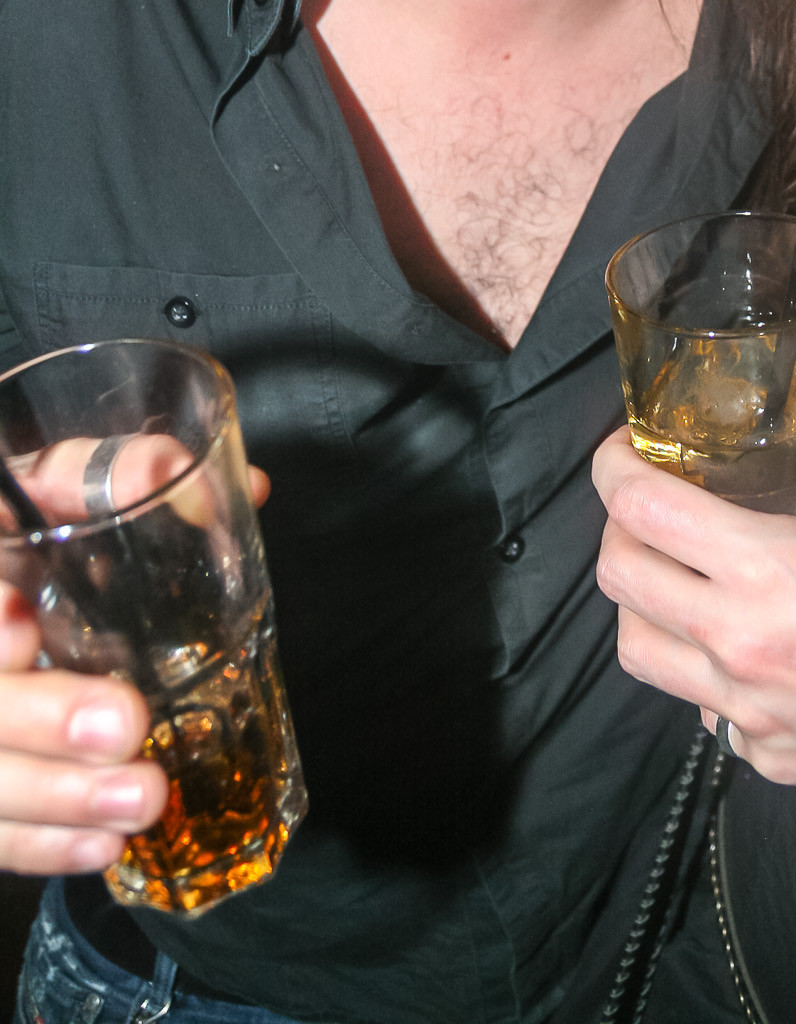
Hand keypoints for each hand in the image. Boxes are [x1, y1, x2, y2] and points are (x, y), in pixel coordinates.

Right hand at [0, 443, 269, 873]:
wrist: (29, 615)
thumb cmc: (67, 541)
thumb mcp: (83, 492)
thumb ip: (140, 474)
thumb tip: (247, 489)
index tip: (21, 623)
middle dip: (42, 717)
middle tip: (126, 725)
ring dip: (59, 797)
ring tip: (144, 797)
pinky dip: (45, 845)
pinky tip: (105, 847)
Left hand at [593, 424, 795, 798]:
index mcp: (770, 566)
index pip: (641, 510)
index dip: (613, 467)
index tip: (626, 450)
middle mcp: (741, 643)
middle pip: (619, 579)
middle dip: (620, 529)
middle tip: (653, 506)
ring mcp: (750, 712)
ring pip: (640, 653)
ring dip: (646, 604)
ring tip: (683, 576)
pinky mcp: (772, 758)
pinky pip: (704, 709)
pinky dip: (707, 672)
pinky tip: (750, 647)